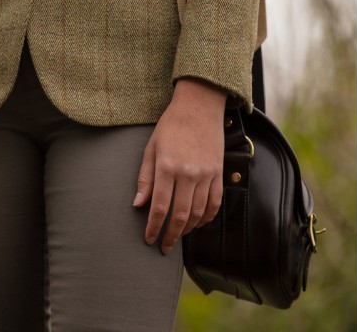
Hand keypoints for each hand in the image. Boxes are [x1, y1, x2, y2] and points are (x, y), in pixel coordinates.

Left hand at [132, 78, 226, 254]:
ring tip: (178, 236)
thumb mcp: (151, 147)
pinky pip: (214, 203)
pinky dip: (207, 218)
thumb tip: (138, 204)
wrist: (199, 107)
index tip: (149, 240)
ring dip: (188, 230)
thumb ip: (145, 177)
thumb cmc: (170, 125)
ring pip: (198, 213)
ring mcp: (206, 175)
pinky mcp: (219, 173)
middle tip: (163, 247)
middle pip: (180, 215)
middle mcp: (188, 173)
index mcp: (167, 166)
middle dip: (171, 235)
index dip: (154, 227)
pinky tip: (197, 224)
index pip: (159, 207)